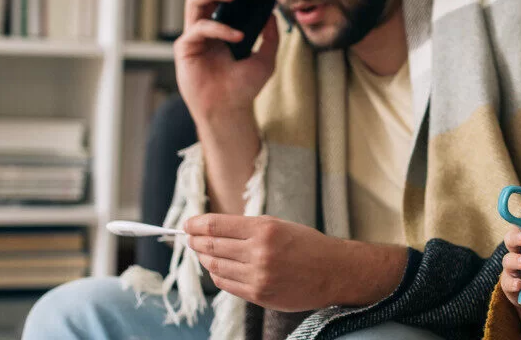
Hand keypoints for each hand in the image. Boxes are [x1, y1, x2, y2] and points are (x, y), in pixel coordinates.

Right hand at [174, 0, 280, 121]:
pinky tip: (236, 36)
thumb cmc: (244, 87)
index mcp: (223, 26)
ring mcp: (194, 36)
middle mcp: (206, 27)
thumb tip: (272, 13)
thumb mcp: (267, 58)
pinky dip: (218, 29)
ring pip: (195, 1)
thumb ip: (270, 35)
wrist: (230, 111)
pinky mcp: (185, 48)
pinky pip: (199, 28)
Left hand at [183, 214, 407, 311]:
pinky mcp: (259, 295)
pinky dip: (217, 275)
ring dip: (205, 259)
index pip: (217, 225)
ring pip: (216, 267)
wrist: (333, 272)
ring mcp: (258, 276)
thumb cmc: (307, 245)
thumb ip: (247, 228)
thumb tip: (212, 229)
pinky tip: (218, 269)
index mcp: (264, 229)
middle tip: (189, 239)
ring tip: (203, 253)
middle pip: (212, 246)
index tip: (187, 224)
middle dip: (196, 242)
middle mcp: (259, 253)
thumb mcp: (278, 225)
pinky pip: (226, 284)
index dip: (196, 224)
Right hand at [499, 226, 520, 306]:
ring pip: (508, 261)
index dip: (520, 225)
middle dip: (515, 239)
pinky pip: (507, 283)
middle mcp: (517, 253)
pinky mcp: (510, 287)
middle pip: (510, 241)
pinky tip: (520, 284)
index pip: (520, 228)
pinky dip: (513, 283)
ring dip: (515, 260)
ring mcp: (511, 270)